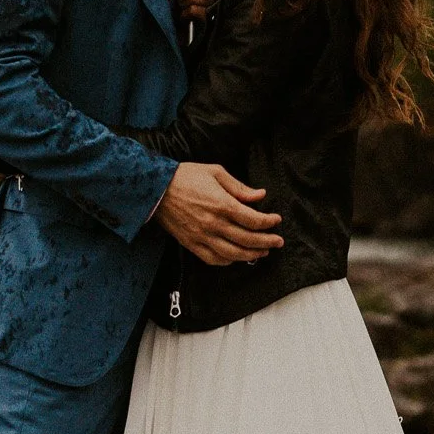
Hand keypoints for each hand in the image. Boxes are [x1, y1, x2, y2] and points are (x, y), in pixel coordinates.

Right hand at [154, 162, 282, 264]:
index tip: (276, 220)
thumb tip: (260, 195)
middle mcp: (214, 224)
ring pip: (233, 253)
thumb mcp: (215, 173)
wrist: (155, 189)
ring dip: (251, 255)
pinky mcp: (192, 244)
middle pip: (247, 239)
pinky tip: (237, 257)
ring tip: (263, 252)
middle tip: (278, 241)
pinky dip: (228, 261)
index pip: (253, 220)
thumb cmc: (186, 177)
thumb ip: (239, 187)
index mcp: (222, 204)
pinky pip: (214, 259)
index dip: (269, 222)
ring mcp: (202, 237)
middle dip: (267, 242)